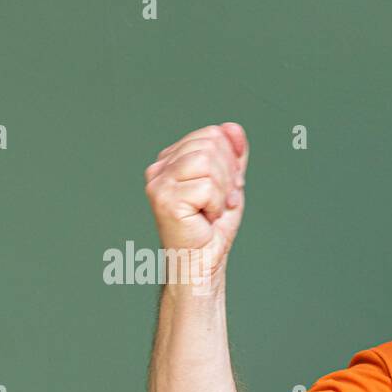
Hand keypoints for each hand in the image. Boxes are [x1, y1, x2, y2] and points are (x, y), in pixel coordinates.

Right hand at [144, 123, 247, 291]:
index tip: (226, 189)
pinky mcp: (164, 198)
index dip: (230, 161)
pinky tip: (206, 219)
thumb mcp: (229, 184)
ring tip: (212, 210)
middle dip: (228, 175)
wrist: (201, 263)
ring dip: (222, 190)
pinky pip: (206, 186)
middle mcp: (160, 167)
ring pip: (207, 161)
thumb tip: (233, 128)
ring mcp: (159, 182)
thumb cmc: (212, 229)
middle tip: (220, 202)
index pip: (211, 135)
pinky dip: (216, 205)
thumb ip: (232, 156)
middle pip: (210, 144)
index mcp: (172, 160)